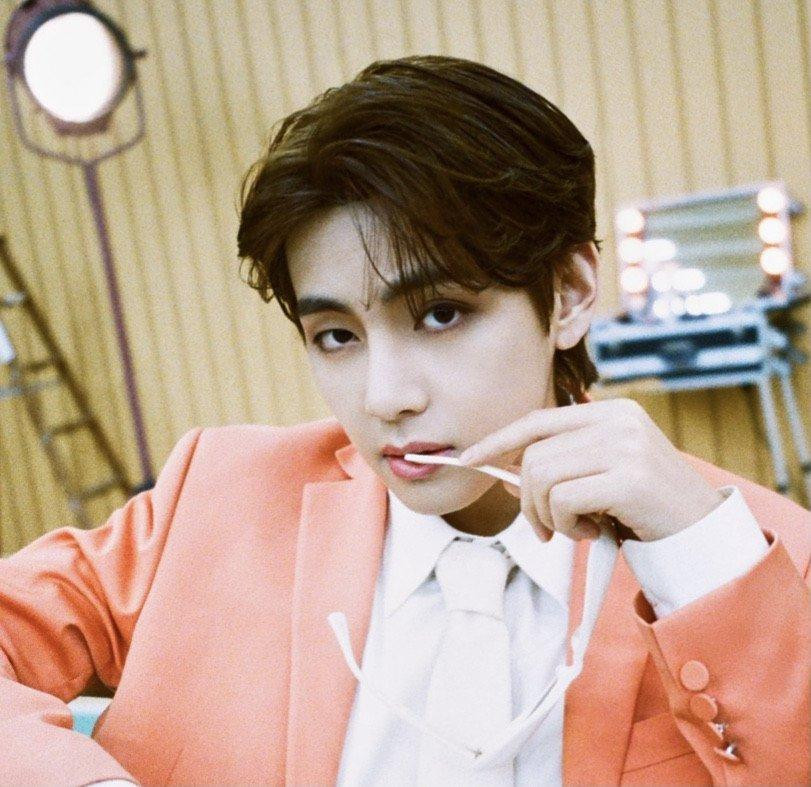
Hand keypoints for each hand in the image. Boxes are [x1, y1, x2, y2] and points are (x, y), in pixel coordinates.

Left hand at [458, 398, 725, 542]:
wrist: (703, 534)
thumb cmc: (645, 507)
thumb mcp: (602, 475)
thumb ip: (562, 465)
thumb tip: (504, 471)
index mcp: (611, 412)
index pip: (538, 420)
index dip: (498, 440)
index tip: (469, 459)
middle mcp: (618, 421)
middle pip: (534, 455)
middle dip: (526, 499)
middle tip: (545, 528)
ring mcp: (625, 447)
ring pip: (542, 477)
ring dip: (546, 516)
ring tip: (574, 529)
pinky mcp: (629, 479)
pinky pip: (562, 500)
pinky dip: (564, 525)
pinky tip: (590, 532)